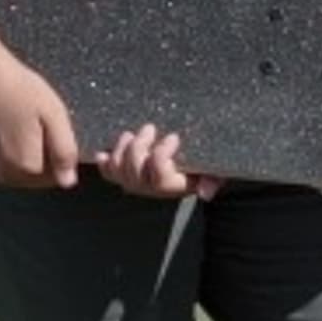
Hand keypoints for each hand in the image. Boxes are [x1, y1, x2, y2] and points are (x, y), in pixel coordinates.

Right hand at [0, 60, 80, 188]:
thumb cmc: (19, 91)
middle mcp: (3, 176)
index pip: (52, 177)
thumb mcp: (54, 115)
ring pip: (11, 175)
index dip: (56, 157)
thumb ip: (64, 152)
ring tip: (15, 127)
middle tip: (33, 126)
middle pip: (30, 178)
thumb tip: (69, 180)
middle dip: (37, 159)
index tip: (52, 134)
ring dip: (17, 160)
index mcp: (27, 167)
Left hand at [96, 124, 220, 200]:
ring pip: (119, 172)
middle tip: (149, 128)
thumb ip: (214, 179)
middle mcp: (152, 188)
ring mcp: (136, 181)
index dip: (161, 157)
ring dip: (122, 150)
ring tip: (132, 134)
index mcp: (174, 186)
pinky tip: (105, 152)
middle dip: (138, 149)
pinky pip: (109, 172)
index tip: (173, 136)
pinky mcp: (125, 173)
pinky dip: (105, 162)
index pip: (159, 178)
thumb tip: (205, 193)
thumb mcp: (216, 170)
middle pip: (134, 174)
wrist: (194, 162)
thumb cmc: (207, 162)